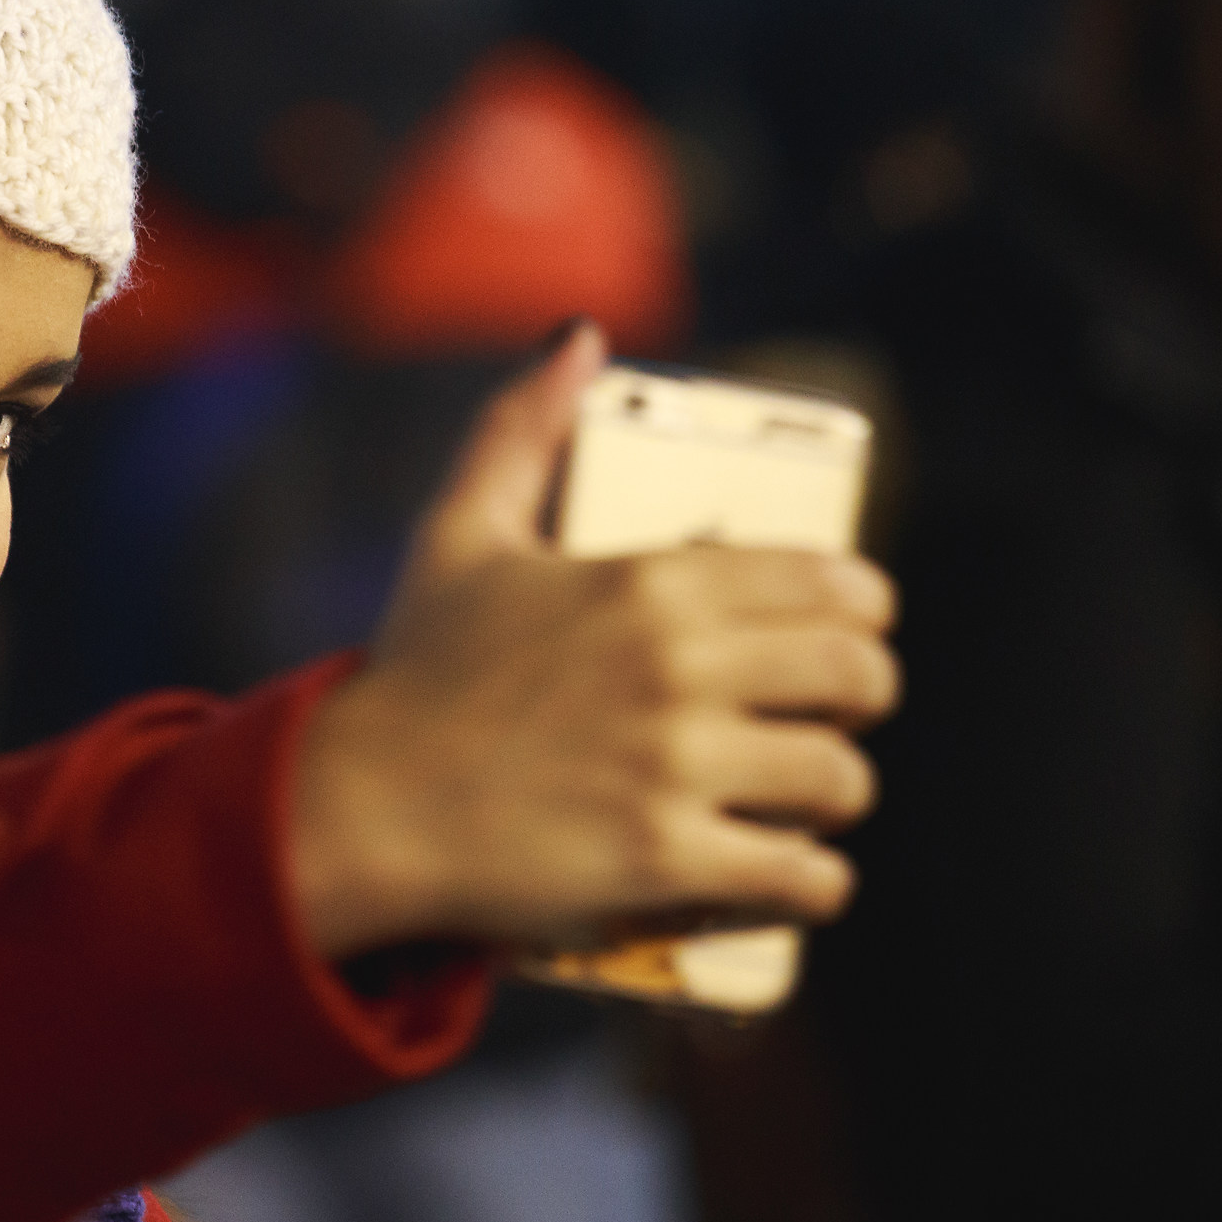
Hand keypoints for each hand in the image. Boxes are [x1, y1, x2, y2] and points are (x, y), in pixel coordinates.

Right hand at [289, 324, 898, 958]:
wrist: (361, 806)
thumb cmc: (416, 671)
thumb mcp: (459, 532)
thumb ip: (522, 429)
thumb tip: (577, 337)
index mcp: (650, 582)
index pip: (834, 583)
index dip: (860, 611)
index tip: (848, 632)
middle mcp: (677, 667)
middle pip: (861, 677)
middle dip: (859, 699)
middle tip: (826, 717)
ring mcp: (675, 767)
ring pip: (842, 781)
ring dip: (829, 795)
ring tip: (795, 799)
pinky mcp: (666, 861)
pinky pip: (804, 879)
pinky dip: (809, 884)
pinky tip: (787, 872)